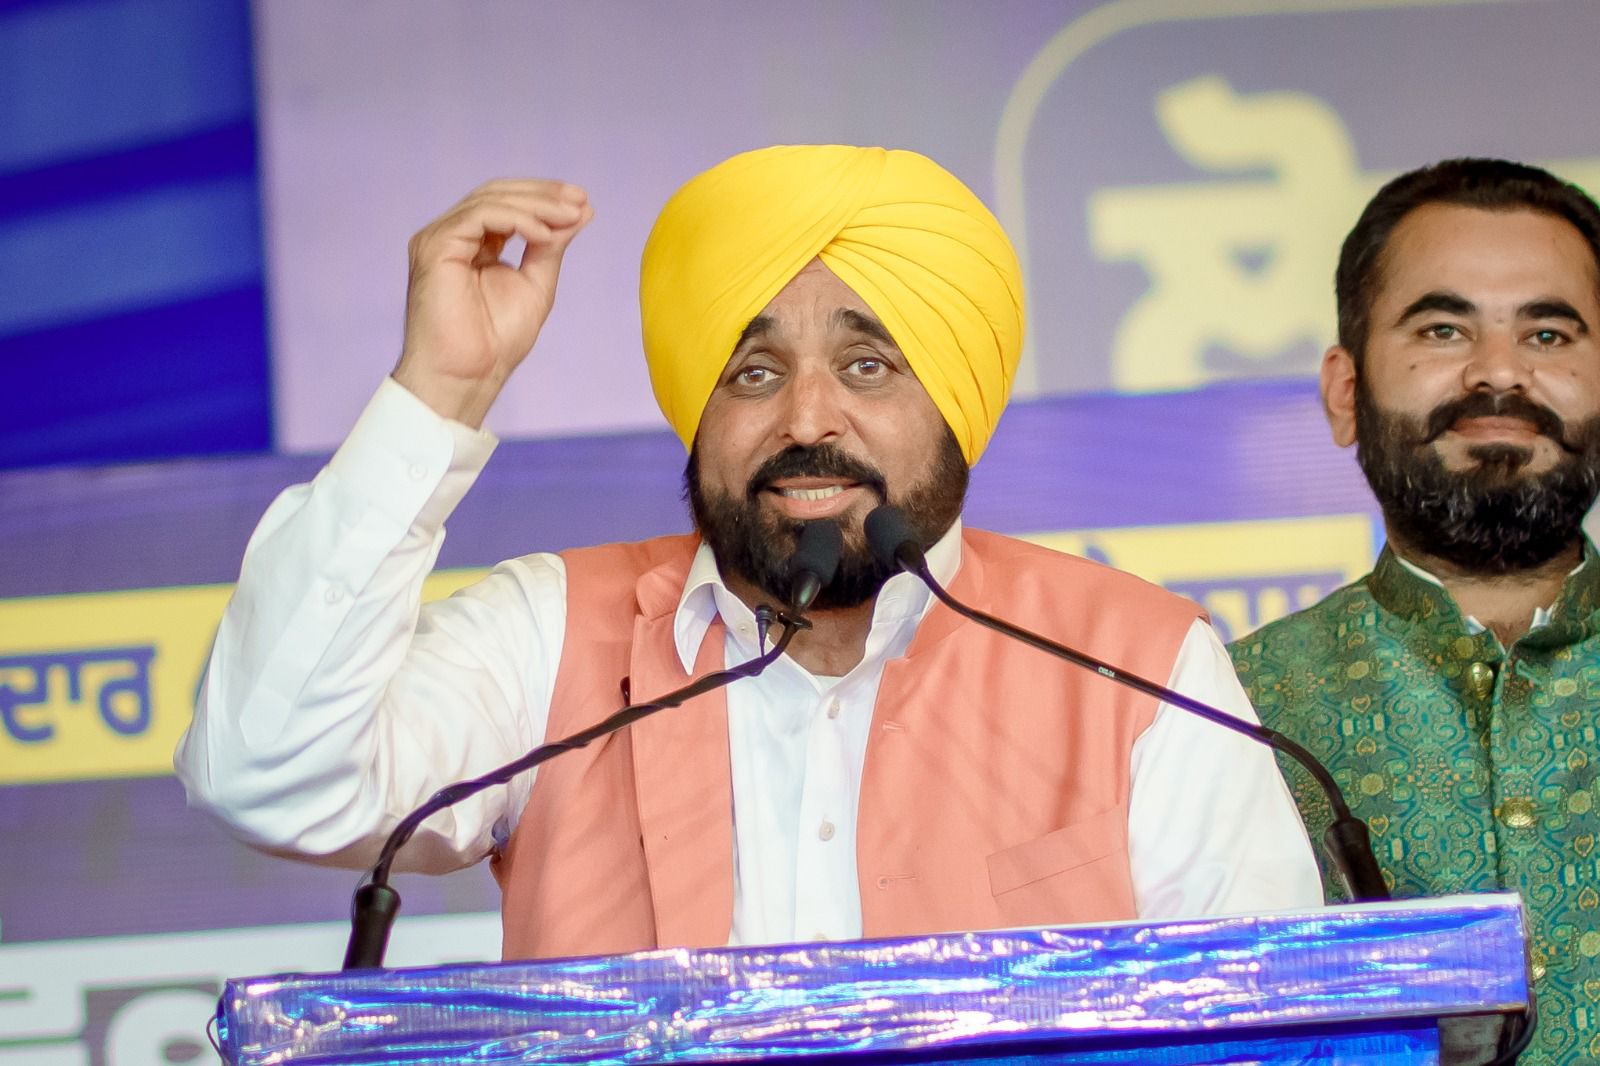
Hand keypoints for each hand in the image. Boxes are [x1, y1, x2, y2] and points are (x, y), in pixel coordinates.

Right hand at [392, 180, 592, 425]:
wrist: (469, 376)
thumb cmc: (496, 342)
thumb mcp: (536, 283)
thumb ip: (551, 246)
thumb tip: (580, 210)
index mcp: (472, 244)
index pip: (506, 204)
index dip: (544, 197)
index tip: (583, 201)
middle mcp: (451, 236)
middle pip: (497, 194)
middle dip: (542, 194)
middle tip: (579, 199)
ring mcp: (439, 239)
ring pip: (489, 200)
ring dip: (535, 205)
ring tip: (569, 216)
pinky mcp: (435, 247)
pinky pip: (479, 217)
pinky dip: (516, 220)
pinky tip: (544, 235)